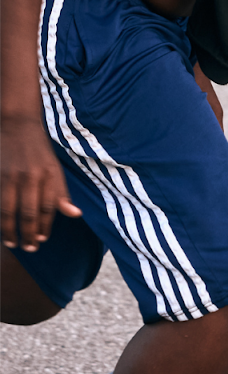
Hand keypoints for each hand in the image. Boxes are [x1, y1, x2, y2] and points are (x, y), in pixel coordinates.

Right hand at [1, 116, 79, 250]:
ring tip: (11, 243)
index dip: (45, 226)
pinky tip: (0, 225)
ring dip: (9, 230)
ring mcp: (9, 176)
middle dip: (28, 234)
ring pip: (7, 210)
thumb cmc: (39, 150)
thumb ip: (62, 192)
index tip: (42, 240)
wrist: (17, 124)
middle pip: (28, 212)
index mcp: (48, 175)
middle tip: (28, 249)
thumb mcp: (56, 168)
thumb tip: (75, 215)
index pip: (48, 208)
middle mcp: (29, 176)